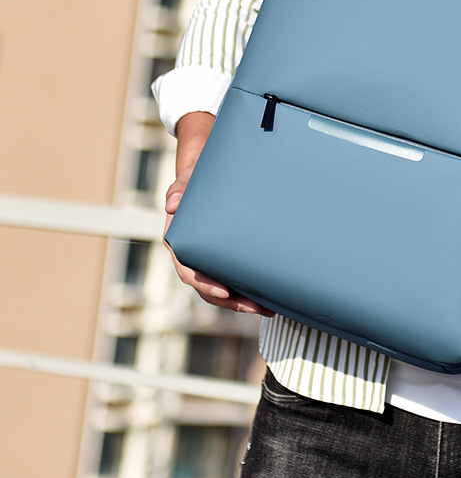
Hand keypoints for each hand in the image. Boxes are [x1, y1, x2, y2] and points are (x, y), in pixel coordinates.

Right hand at [164, 112, 272, 316]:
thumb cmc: (195, 176)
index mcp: (181, 241)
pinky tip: (270, 291)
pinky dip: (251, 286)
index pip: (189, 270)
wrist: (205, 171)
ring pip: (224, 287)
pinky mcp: (226, 254)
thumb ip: (180, 188)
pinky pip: (236, 276)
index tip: (223, 292)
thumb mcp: (187, 178)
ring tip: (269, 306)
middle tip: (257, 307)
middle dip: (232, 301)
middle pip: (209, 287)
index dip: (204, 284)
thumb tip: (172, 203)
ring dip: (244, 300)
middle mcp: (195, 253)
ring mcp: (211, 256)